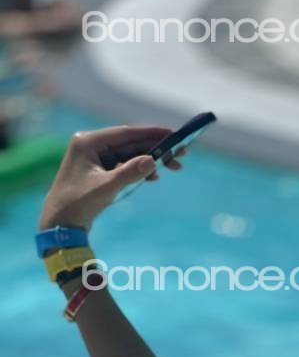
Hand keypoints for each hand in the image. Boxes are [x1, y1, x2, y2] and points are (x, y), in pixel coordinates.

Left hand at [38, 124, 187, 232]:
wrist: (60, 223)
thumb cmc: (77, 203)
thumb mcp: (106, 187)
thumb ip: (129, 172)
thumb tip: (152, 160)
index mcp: (88, 141)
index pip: (125, 133)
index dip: (151, 133)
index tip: (173, 134)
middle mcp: (91, 145)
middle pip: (130, 143)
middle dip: (156, 148)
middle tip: (181, 152)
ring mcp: (96, 158)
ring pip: (130, 155)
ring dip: (151, 161)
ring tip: (174, 166)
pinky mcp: (100, 171)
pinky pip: (125, 166)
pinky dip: (140, 170)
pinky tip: (154, 176)